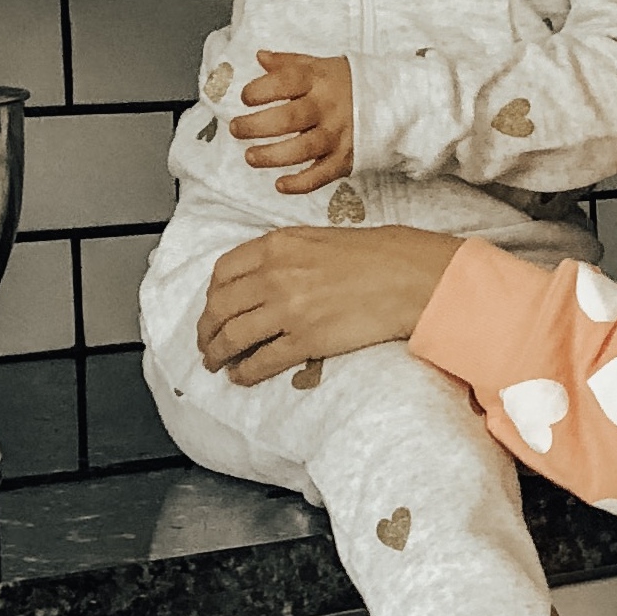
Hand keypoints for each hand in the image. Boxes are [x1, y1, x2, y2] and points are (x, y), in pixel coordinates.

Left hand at [197, 224, 460, 383]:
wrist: (411, 277)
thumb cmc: (378, 255)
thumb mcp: (321, 238)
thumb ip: (287, 254)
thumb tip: (266, 275)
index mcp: (278, 245)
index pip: (223, 271)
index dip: (212, 294)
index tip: (213, 306)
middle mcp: (275, 275)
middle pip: (220, 306)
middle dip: (206, 328)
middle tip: (205, 342)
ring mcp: (289, 308)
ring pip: (232, 336)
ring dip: (217, 353)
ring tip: (215, 362)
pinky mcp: (306, 340)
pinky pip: (261, 361)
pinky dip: (245, 373)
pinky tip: (241, 377)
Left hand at [231, 51, 353, 192]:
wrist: (396, 102)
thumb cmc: (351, 83)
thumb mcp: (323, 65)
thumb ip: (290, 63)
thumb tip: (260, 57)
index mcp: (320, 79)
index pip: (286, 81)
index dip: (261, 90)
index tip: (246, 97)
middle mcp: (329, 107)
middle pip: (289, 118)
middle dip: (257, 126)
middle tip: (236, 129)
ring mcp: (339, 134)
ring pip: (302, 149)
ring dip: (272, 156)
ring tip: (250, 157)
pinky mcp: (347, 159)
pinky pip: (322, 175)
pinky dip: (301, 184)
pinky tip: (280, 185)